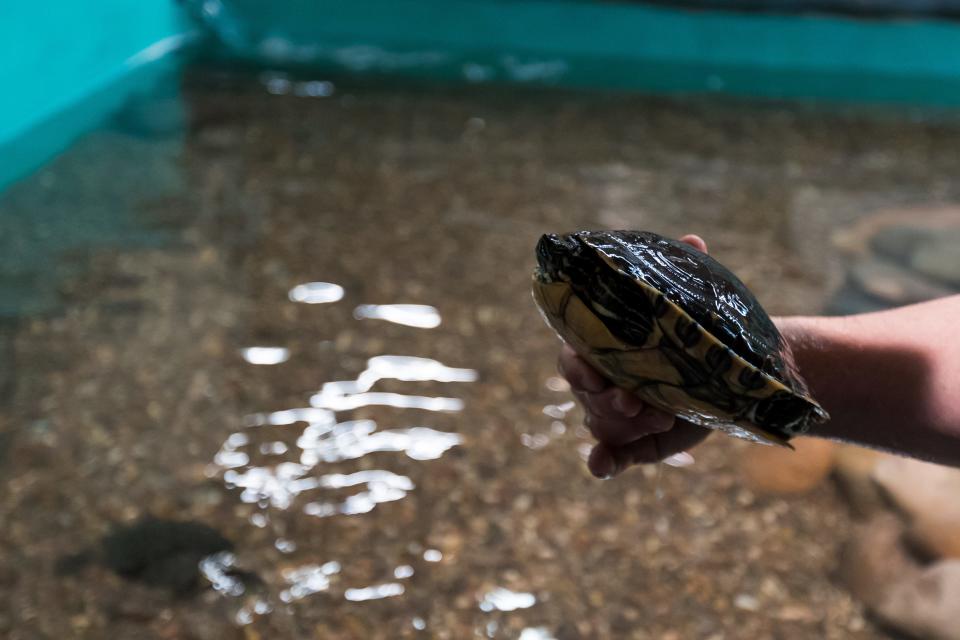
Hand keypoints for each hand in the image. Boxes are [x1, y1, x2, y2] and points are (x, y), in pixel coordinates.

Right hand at [558, 234, 712, 477]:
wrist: (726, 373)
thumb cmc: (694, 333)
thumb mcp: (691, 305)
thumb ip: (686, 274)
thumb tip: (692, 240)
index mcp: (603, 346)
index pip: (572, 356)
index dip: (577, 366)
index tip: (592, 370)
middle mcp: (602, 381)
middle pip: (586, 395)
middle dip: (609, 399)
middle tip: (640, 401)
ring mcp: (615, 413)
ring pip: (601, 424)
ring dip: (624, 426)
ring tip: (661, 419)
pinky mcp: (633, 442)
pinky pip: (610, 456)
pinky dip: (603, 462)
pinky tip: (602, 466)